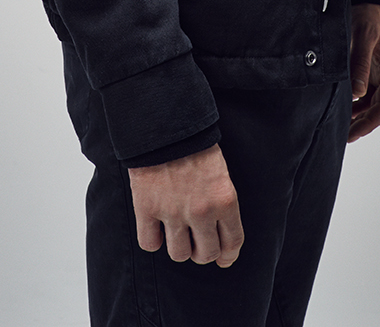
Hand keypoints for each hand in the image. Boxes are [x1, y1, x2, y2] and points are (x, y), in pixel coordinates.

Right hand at [128, 143, 243, 266]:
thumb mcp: (220, 172)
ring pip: (179, 254)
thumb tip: (223, 237)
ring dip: (178, 246)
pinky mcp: (147, 208)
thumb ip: (221, 203)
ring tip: (175, 231)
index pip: (232, 242)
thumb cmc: (195, 143)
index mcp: (225, 200)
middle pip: (205, 254)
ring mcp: (173, 212)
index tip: (223, 258)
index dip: (228, 255)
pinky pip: (150, 243)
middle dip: (202, 251)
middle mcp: (202, 211)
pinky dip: (152, 239)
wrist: (165, 122)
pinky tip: (155, 226)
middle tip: (196, 240)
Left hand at [347, 2, 379, 142]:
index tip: (353, 133)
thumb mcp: (363, 36)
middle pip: (379, 108)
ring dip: (357, 115)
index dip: (370, 123)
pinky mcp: (368, 66)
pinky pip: (363, 91)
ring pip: (371, 102)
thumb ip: (360, 64)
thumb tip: (356, 93)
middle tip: (343, 135)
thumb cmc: (369, 12)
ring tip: (339, 124)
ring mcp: (379, 71)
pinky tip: (340, 104)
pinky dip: (353, 101)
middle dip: (363, 124)